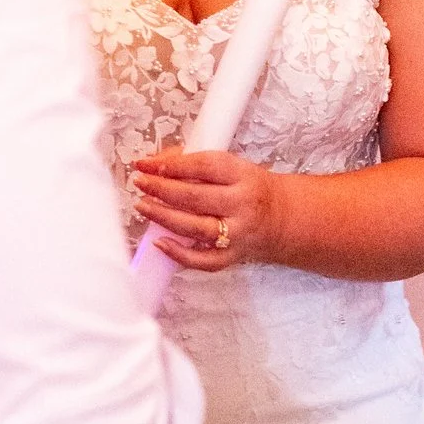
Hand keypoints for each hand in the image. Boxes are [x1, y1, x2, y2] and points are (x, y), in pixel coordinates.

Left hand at [130, 150, 278, 272]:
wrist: (283, 218)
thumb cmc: (251, 188)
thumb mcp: (233, 167)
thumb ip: (196, 163)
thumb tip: (156, 162)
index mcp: (243, 175)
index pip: (204, 166)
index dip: (173, 164)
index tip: (147, 163)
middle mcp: (242, 204)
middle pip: (196, 197)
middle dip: (162, 189)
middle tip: (140, 182)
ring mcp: (237, 234)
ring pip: (195, 227)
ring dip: (164, 216)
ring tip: (142, 205)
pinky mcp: (233, 256)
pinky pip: (203, 260)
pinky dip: (179, 254)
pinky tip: (159, 242)